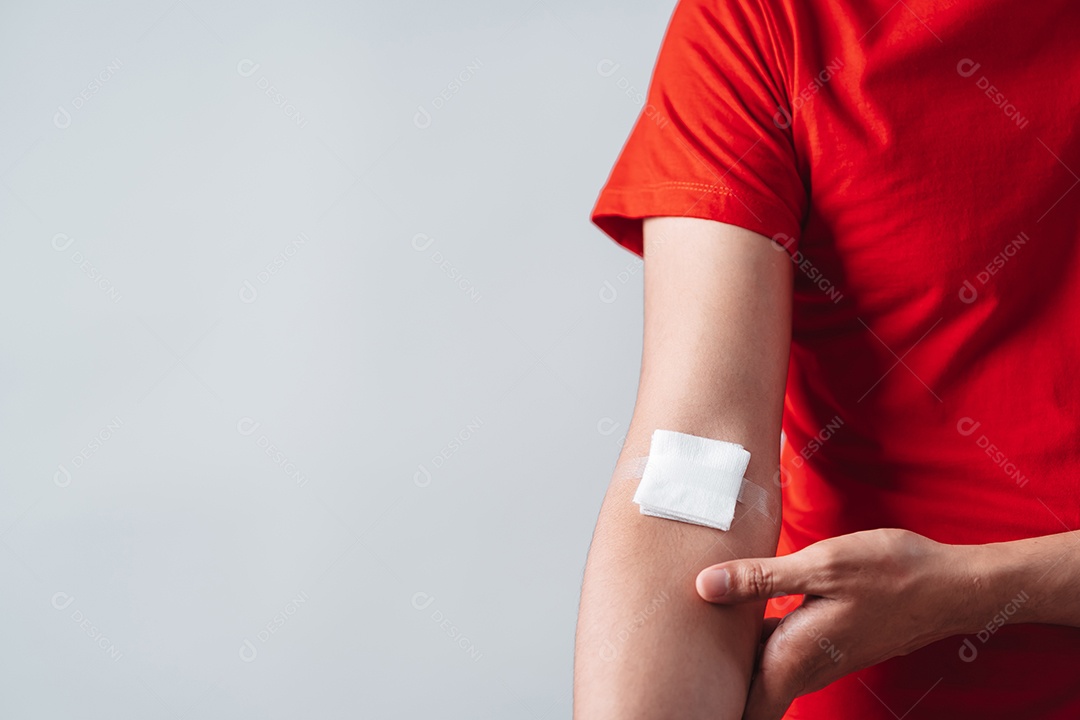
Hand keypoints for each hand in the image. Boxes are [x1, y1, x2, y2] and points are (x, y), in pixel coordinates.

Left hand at [695, 528, 988, 719]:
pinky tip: (727, 615)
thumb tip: (703, 587)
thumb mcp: (821, 566)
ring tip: (687, 651)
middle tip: (670, 685)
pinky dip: (748, 644)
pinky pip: (772, 651)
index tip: (679, 706)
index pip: (742, 707)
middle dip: (711, 692)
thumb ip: (759, 579)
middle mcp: (800, 666)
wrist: (948, 585)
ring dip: (727, 667)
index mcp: (793, 657)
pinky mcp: (820, 640)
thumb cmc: (890, 573)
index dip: (710, 710)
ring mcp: (812, 656)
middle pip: (744, 695)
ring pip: (756, 673)